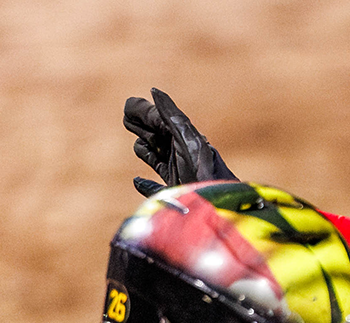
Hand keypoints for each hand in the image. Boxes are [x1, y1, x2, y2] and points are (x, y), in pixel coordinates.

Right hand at [122, 88, 238, 197]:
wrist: (221, 205)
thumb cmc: (206, 172)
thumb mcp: (188, 140)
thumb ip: (172, 117)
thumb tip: (154, 91)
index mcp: (181, 137)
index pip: (156, 118)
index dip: (142, 113)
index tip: (128, 111)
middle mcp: (179, 153)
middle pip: (153, 135)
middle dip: (142, 128)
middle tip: (132, 124)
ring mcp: (177, 173)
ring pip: (154, 157)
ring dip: (145, 151)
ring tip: (147, 150)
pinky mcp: (174, 193)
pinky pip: (155, 187)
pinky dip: (146, 184)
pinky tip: (139, 181)